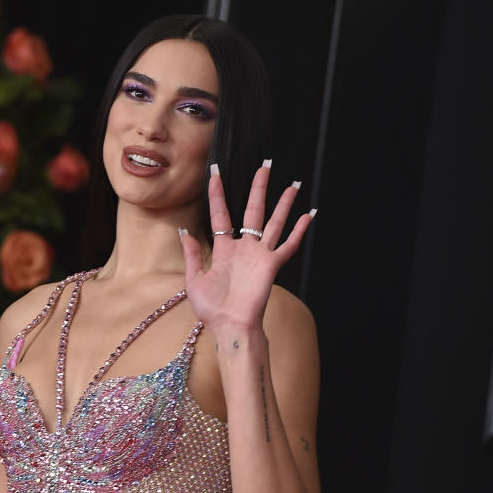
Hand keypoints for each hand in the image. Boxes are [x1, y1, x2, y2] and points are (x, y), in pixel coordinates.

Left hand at [179, 162, 315, 332]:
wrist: (229, 326)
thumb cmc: (211, 308)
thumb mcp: (194, 279)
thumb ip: (192, 254)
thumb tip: (184, 232)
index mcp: (223, 249)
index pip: (221, 214)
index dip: (218, 194)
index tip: (215, 174)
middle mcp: (244, 248)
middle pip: (253, 210)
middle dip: (259, 188)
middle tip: (265, 166)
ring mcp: (259, 255)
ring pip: (274, 222)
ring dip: (284, 203)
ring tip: (293, 184)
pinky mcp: (272, 265)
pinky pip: (288, 245)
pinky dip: (299, 231)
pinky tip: (308, 215)